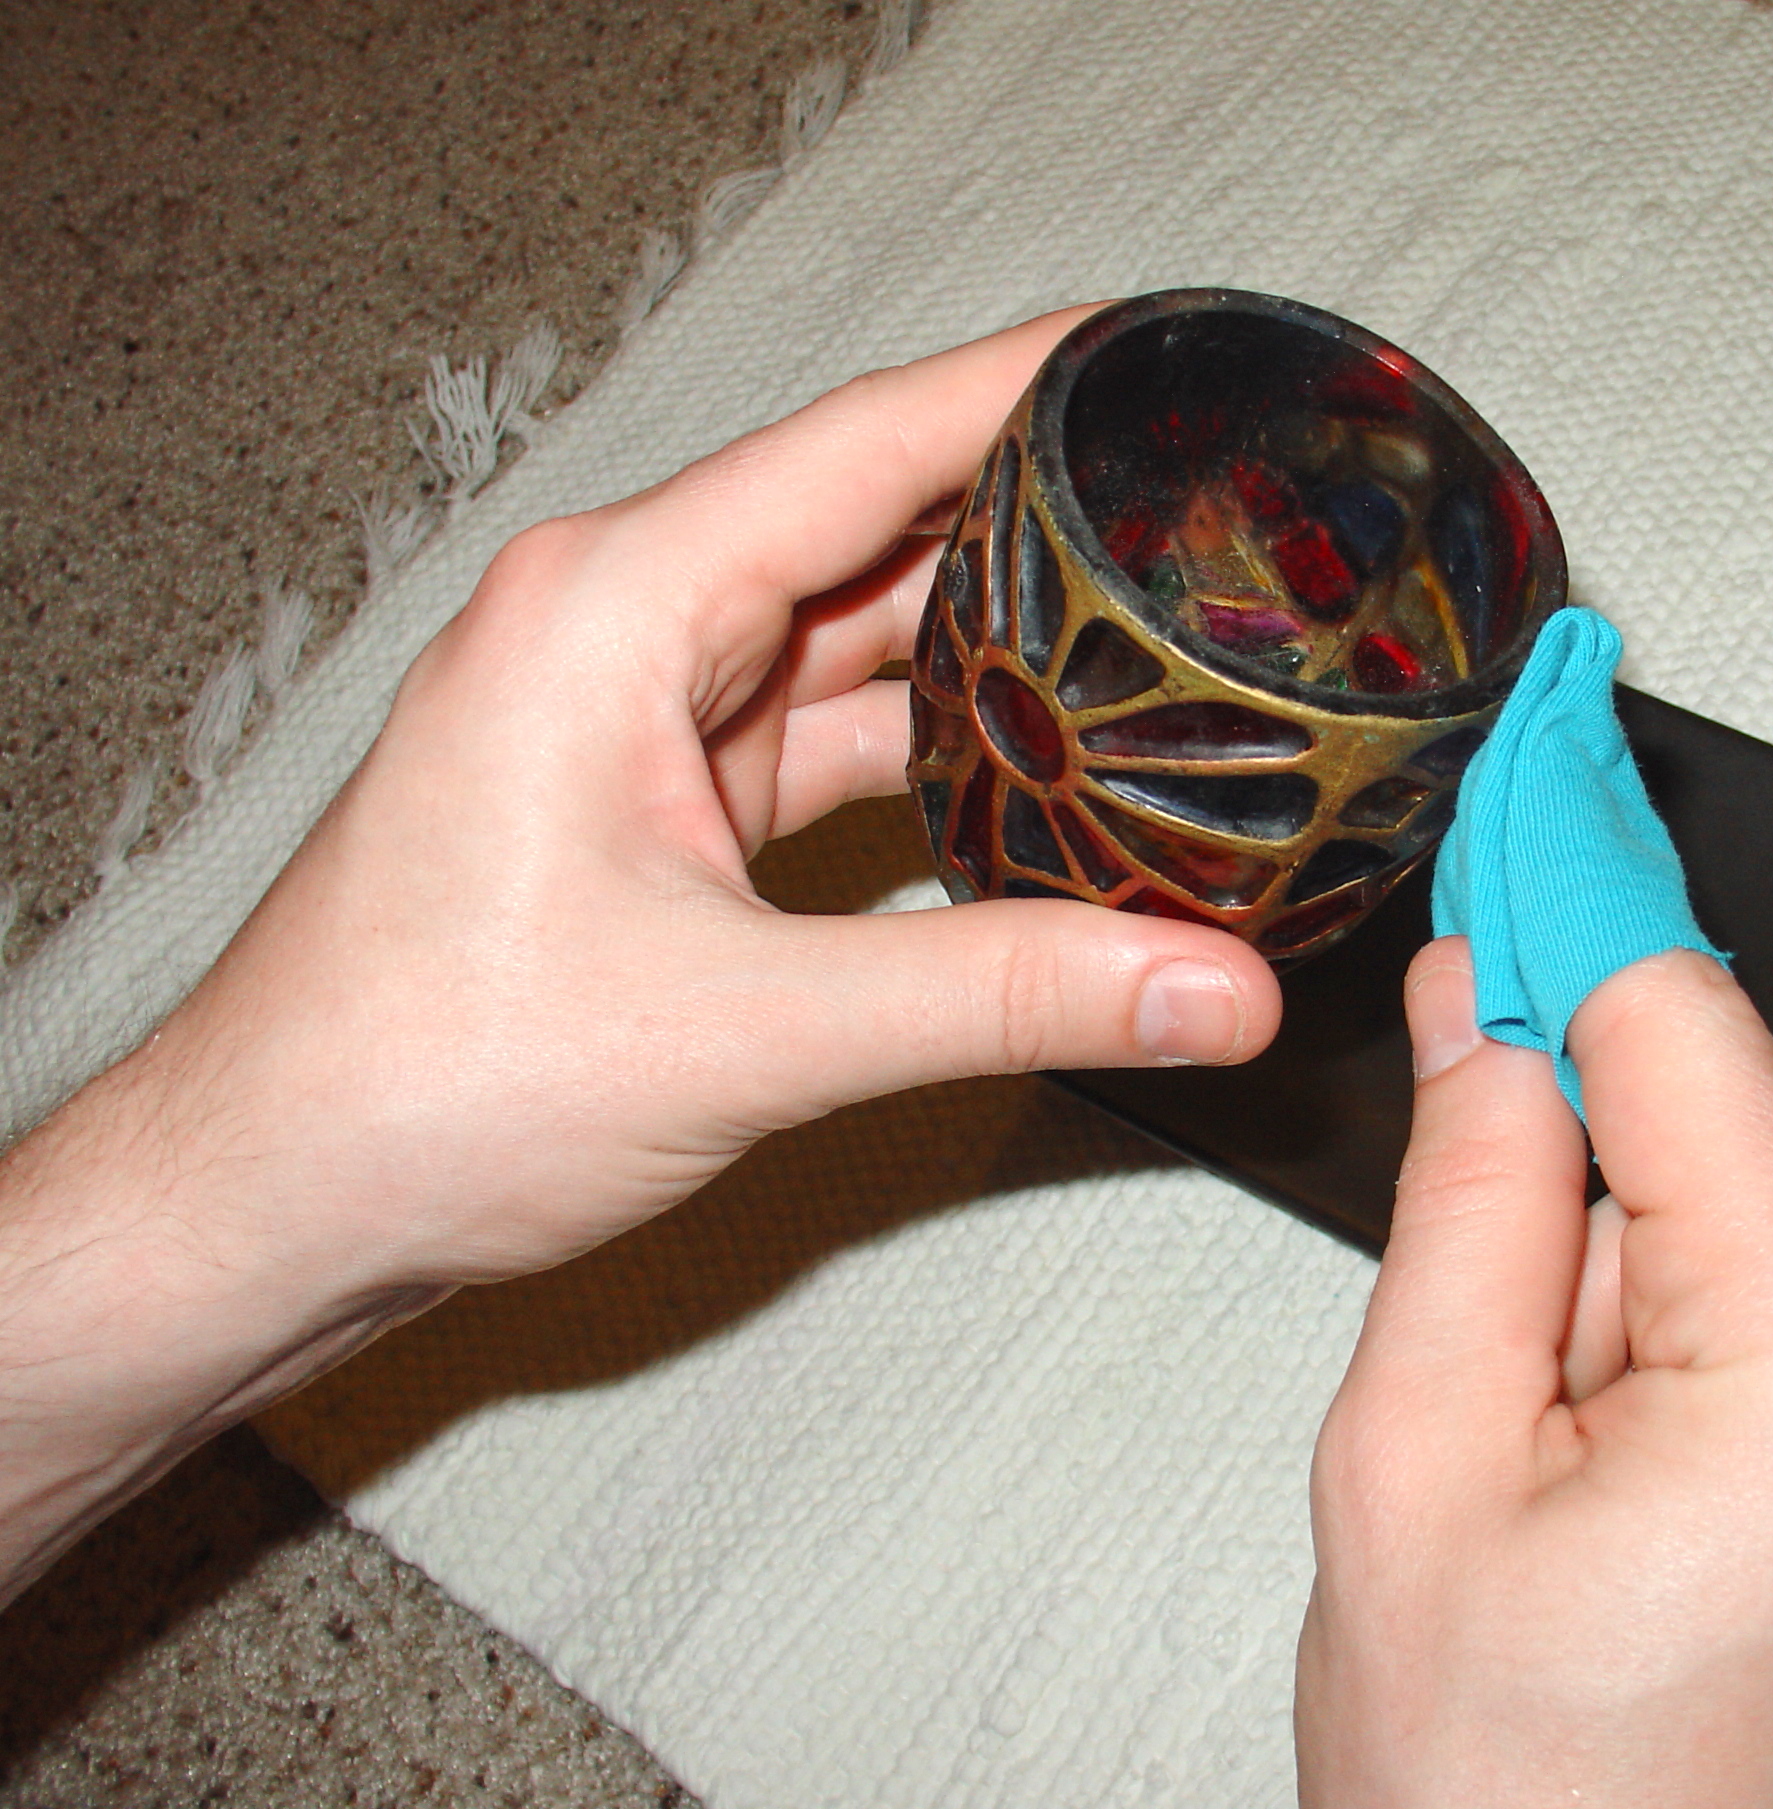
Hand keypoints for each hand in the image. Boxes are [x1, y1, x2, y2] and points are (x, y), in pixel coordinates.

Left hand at [0, 308, 1280, 1598]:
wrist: (277, 1200)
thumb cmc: (417, 1081)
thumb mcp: (751, 1030)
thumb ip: (1002, 995)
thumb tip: (1205, 985)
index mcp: (615, 606)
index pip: (864, 445)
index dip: (1024, 387)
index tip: (1157, 355)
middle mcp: (622, 628)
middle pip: (874, 530)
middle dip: (1040, 521)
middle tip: (1206, 519)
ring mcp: (635, 714)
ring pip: (858, 643)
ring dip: (997, 651)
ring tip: (1162, 640)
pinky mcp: (653, 801)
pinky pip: (826, 739)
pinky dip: (936, 754)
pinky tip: (1043, 771)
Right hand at [1296, 941, 1772, 1808]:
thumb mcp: (1415, 1471)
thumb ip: (1469, 1195)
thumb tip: (1478, 1000)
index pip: (1686, 1014)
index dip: (1563, 901)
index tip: (1512, 779)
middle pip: (1728, 1101)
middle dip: (1572, 1139)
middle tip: (1456, 1281)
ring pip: (1756, 1194)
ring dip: (1620, 1253)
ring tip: (1537, 1453)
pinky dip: (1683, 1313)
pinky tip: (1604, 1458)